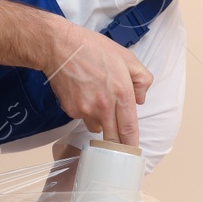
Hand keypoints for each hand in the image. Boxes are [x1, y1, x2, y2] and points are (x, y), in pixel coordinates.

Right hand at [45, 24, 152, 145]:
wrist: (60, 47)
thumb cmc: (94, 49)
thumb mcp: (127, 57)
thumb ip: (142, 80)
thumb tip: (140, 99)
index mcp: (122, 93)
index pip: (129, 129)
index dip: (132, 145)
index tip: (133, 154)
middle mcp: (104, 106)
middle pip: (113, 138)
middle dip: (117, 143)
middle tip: (118, 142)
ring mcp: (86, 110)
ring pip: (97, 127)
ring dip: (100, 121)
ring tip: (97, 99)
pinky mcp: (71, 110)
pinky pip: (83, 118)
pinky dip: (85, 111)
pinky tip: (83, 93)